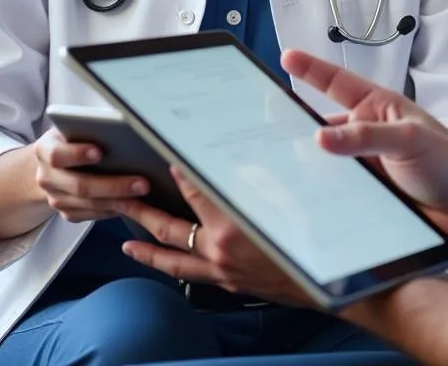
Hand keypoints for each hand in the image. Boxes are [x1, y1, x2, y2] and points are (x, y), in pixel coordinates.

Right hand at [34, 126, 150, 222]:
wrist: (53, 164)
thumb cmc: (73, 138)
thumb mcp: (75, 126)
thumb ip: (92, 127)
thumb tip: (127, 127)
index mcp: (45, 149)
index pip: (57, 154)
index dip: (77, 154)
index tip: (100, 152)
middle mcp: (47, 177)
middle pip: (79, 185)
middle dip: (113, 186)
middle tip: (143, 183)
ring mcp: (56, 198)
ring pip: (90, 204)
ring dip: (120, 201)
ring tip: (146, 195)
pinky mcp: (69, 212)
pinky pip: (94, 215)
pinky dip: (116, 210)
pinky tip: (137, 204)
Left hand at [115, 166, 311, 307]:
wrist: (325, 287)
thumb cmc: (310, 239)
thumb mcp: (287, 201)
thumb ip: (261, 181)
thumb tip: (240, 161)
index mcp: (232, 225)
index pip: (196, 191)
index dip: (180, 174)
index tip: (168, 160)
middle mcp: (219, 249)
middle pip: (169, 228)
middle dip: (142, 213)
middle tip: (122, 200)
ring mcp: (220, 270)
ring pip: (172, 260)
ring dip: (147, 250)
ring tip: (125, 243)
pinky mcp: (227, 283)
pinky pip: (190, 274)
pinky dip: (174, 266)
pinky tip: (168, 261)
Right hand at [282, 48, 447, 244]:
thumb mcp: (410, 141)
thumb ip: (366, 137)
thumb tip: (320, 136)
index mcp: (380, 107)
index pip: (338, 83)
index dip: (311, 69)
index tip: (286, 57)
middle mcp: (369, 133)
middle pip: (324, 125)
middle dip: (297, 126)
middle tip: (264, 130)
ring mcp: (366, 164)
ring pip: (326, 160)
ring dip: (308, 165)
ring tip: (276, 170)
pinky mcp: (366, 193)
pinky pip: (336, 189)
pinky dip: (319, 192)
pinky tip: (302, 201)